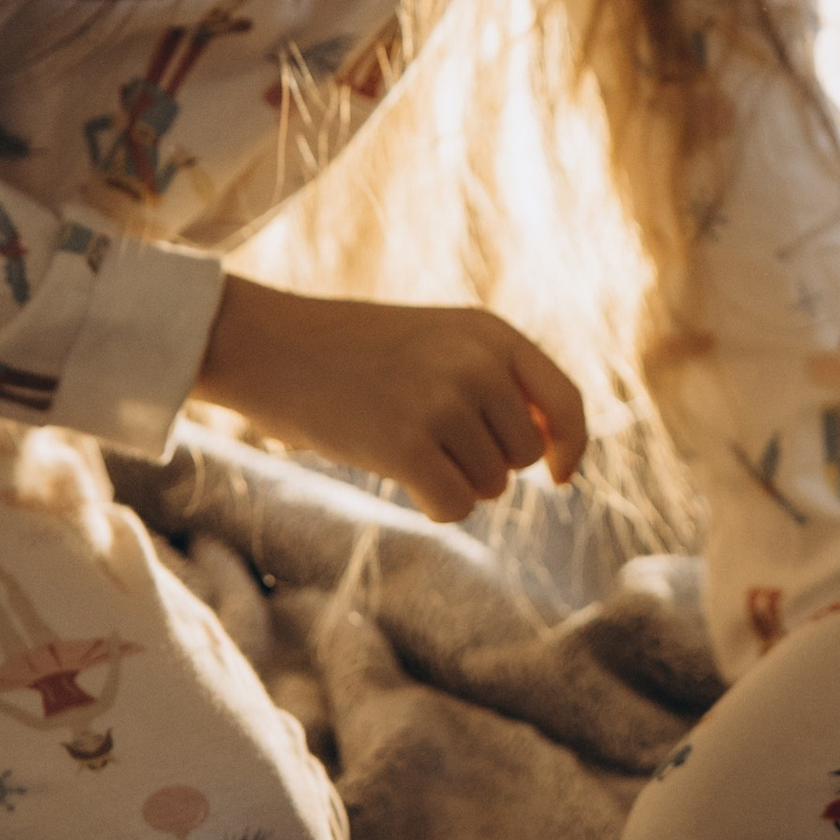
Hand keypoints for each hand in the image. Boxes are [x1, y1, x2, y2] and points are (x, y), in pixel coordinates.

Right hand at [198, 274, 587, 526]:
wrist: (268, 344)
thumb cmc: (351, 351)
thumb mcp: (436, 341)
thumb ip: (493, 380)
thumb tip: (548, 450)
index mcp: (490, 332)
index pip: (566, 400)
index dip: (571, 445)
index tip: (559, 475)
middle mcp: (476, 363)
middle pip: (523, 455)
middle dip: (486, 463)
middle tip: (430, 440)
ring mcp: (443, 403)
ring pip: (491, 486)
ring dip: (454, 481)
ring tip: (403, 445)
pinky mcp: (408, 446)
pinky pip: (456, 507)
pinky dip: (436, 506)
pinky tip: (404, 480)